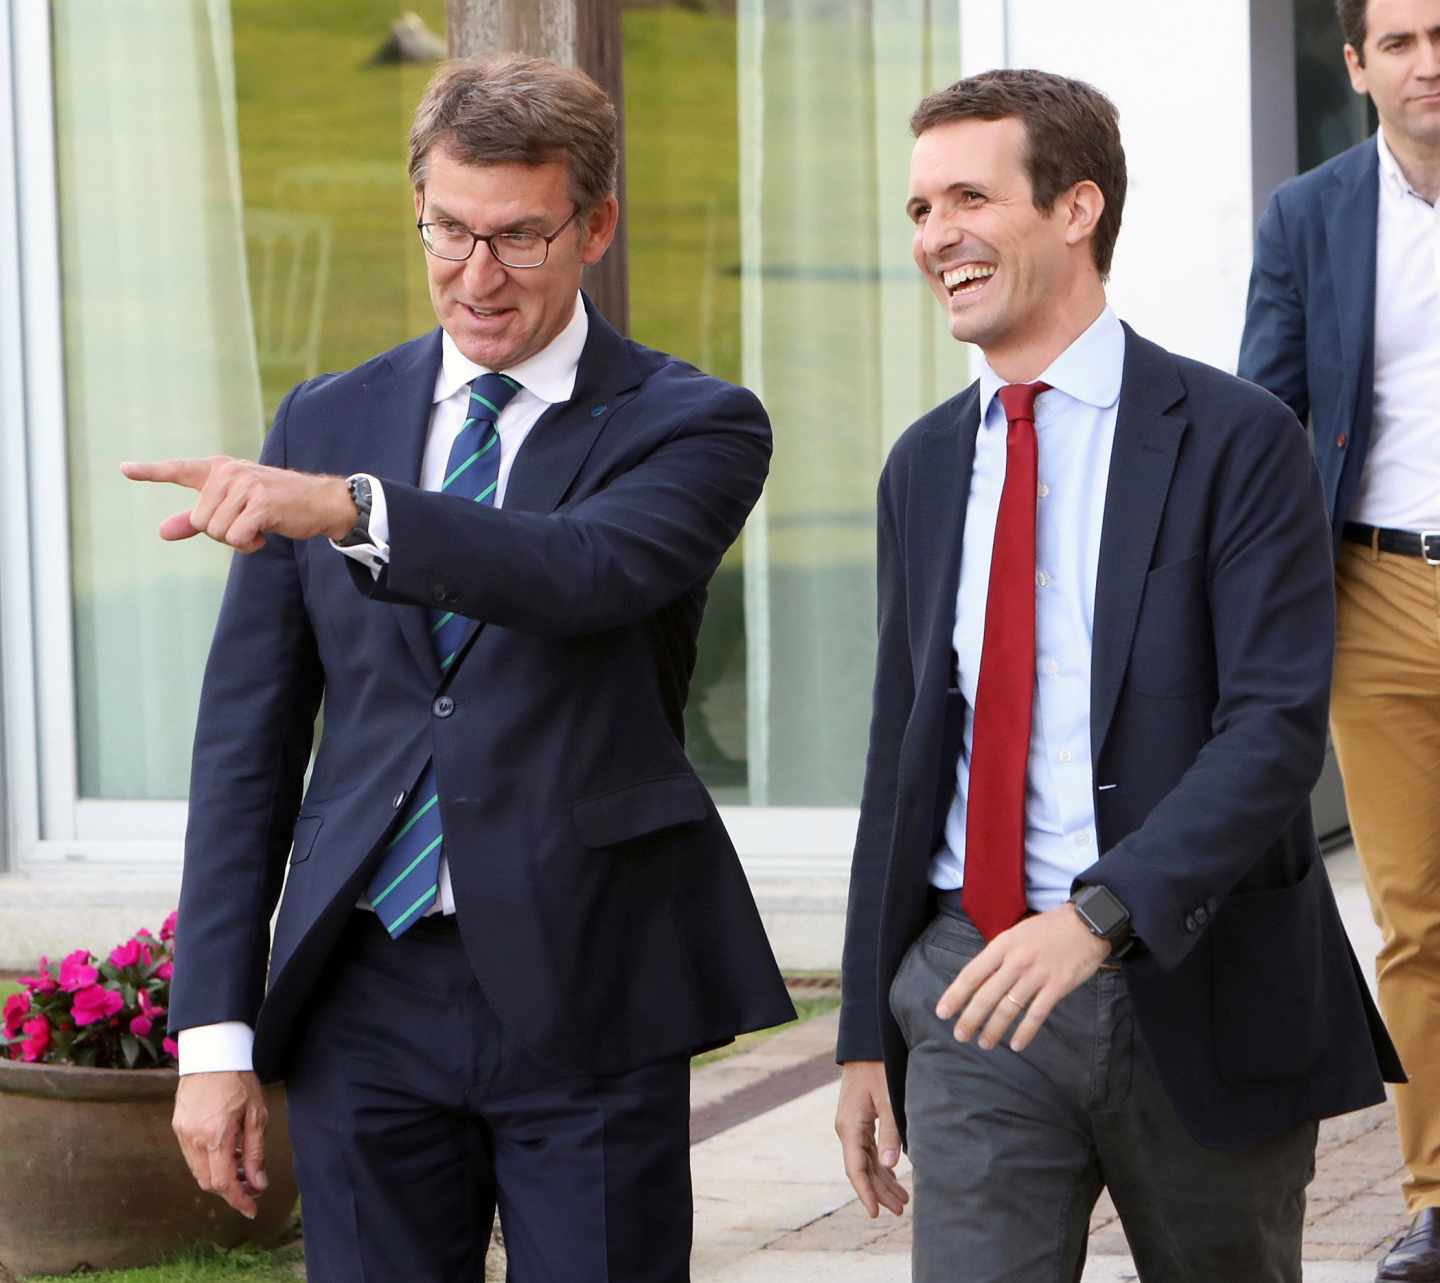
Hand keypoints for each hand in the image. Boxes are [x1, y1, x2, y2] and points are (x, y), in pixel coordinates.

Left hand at [121, 456, 354, 552]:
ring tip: (259, 526)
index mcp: (220, 470)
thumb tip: (162, 531)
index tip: (124, 469)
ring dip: (238, 540)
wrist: (320, 502)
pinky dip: (249, 544)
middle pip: (200, 520)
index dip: (150, 471)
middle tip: (248, 524)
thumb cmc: (277, 506)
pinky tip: (266, 532)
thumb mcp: (235, 509)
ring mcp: (245, 486)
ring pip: (216, 532)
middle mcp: (229, 473)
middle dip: (222, 533)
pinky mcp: (260, 503)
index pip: (179, 469)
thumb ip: (197, 519)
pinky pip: (236, 537)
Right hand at [172, 1070, 269, 1218]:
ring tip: (243, 1166)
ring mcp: (182, 1134)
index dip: (238, 1200)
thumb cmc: (239, 1080)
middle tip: (252, 1187)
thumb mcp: (256, 1114)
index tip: (251, 1209)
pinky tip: (228, 1152)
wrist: (212, 1054)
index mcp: (216, 1137)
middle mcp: (194, 1139)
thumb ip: (256, 1151)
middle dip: (231, 1190)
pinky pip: (192, 1156)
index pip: (224, 1183)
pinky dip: (209, 1162)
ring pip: (198, 1171)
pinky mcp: (178, 1127)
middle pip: (208, 1182)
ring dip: (220, 1176)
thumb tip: (258, 1183)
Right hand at [835, 1060, 908, 1217]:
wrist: (866, 1045)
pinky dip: (881, 1164)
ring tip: (902, 1200)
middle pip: (862, 1169)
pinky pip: (869, 1149)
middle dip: (880, 1191)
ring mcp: (852, 1125)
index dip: (866, 1192)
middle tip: (900, 1210)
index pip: (856, 1169)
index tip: (876, 1213)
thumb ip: (890, 1132)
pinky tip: (893, 1174)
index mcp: (850, 1127)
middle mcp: (848, 1129)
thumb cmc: (878, 1068)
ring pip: (866, 1160)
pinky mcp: (860, 1119)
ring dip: (883, 1179)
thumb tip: (890, 1165)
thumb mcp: (887, 1099)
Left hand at [935, 904, 1110, 1052]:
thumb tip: (980, 980)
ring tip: (984, 1043)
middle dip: (970, 1019)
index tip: (942, 1012)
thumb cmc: (1048, 929)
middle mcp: (1016, 961)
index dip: (955, 995)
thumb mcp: (1017, 934)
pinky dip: (1025, 1032)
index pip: (971, 974)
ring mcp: (1037, 975)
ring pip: (1008, 1008)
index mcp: (1002, 945)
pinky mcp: (1057, 987)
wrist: (1086, 923)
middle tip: (960, 1035)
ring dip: (994, 1029)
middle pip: (986, 995)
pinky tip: (1016, 1044)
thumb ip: (999, 956)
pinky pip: (1036, 1014)